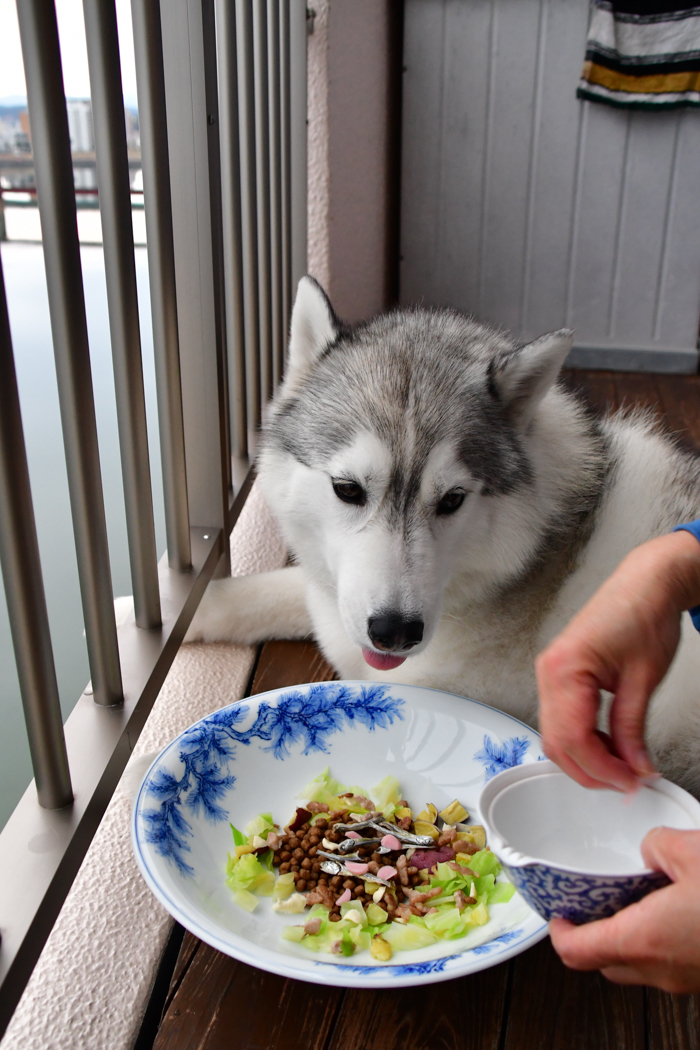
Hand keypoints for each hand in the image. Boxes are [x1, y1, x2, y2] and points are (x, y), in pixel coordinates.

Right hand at [536, 530, 699, 791]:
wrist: (647, 583)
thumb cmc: (643, 613)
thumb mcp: (644, 679)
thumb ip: (633, 729)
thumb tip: (634, 765)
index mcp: (564, 668)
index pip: (573, 739)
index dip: (602, 769)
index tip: (629, 781)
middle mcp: (549, 670)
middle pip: (556, 743)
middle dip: (590, 770)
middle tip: (626, 782)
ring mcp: (551, 672)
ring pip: (555, 735)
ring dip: (586, 757)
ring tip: (622, 765)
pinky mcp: (561, 675)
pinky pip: (562, 719)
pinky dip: (583, 740)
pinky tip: (609, 746)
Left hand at [549, 827, 699, 992]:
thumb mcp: (693, 852)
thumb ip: (657, 844)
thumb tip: (650, 850)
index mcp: (642, 939)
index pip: (577, 950)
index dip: (558, 933)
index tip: (557, 914)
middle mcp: (659, 968)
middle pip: (603, 961)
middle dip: (590, 934)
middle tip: (590, 905)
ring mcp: (684, 979)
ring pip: (636, 967)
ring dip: (625, 940)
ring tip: (634, 903)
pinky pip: (665, 965)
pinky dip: (655, 944)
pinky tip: (672, 912)